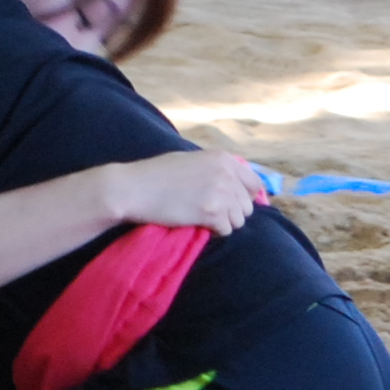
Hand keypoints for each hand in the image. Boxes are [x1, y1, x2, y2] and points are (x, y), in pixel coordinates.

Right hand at [100, 150, 265, 237]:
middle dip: (233, 213)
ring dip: (224, 223)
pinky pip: (226, 230)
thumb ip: (216, 169)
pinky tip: (197, 223)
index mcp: (224, 158)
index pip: (254, 184)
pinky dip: (214, 231)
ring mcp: (221, 192)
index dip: (243, 197)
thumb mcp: (192, 160)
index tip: (230, 204)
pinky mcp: (212, 211)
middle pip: (248, 205)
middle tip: (211, 214)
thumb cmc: (157, 175)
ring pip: (239, 220)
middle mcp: (227, 173)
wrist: (134, 188)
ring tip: (202, 218)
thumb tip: (237, 184)